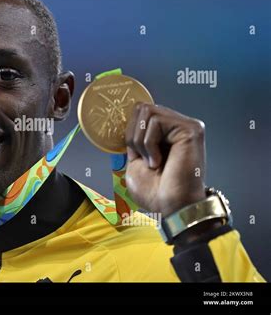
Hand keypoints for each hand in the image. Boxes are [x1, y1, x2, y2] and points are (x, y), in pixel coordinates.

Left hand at [124, 103, 206, 217]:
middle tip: (143, 158)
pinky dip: (150, 144)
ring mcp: (186, 125)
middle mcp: (177, 125)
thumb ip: (132, 140)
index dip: (130, 131)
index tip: (134, 154)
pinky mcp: (191, 128)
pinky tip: (159, 161)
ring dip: (142, 141)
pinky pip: (156, 121)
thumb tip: (125, 123)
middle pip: (142, 108)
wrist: (171, 207)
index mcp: (165, 133)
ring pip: (148, 113)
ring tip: (153, 162)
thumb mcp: (134, 162)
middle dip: (134, 135)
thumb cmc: (156, 191)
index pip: (140, 112)